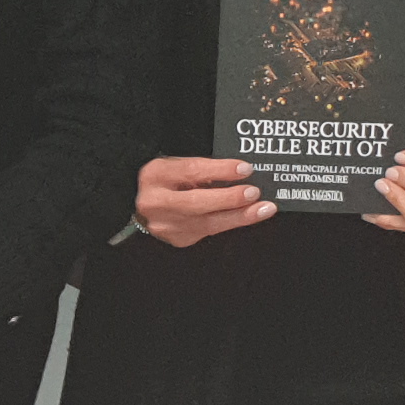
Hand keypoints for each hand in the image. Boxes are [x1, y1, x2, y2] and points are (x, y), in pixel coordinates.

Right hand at [137, 156, 271, 247]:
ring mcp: (166, 225)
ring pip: (208, 223)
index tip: (244, 169)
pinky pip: (210, 231)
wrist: (140, 204)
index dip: (220, 171)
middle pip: (197, 203)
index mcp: (155, 175)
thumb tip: (239, 173)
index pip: (191, 171)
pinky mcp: (178, 239)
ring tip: (264, 209)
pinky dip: (231, 222)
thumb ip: (201, 169)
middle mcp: (156, 202)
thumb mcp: (176, 166)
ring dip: (240, 216)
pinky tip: (248, 216)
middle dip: (229, 199)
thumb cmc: (165, 181)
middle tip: (254, 192)